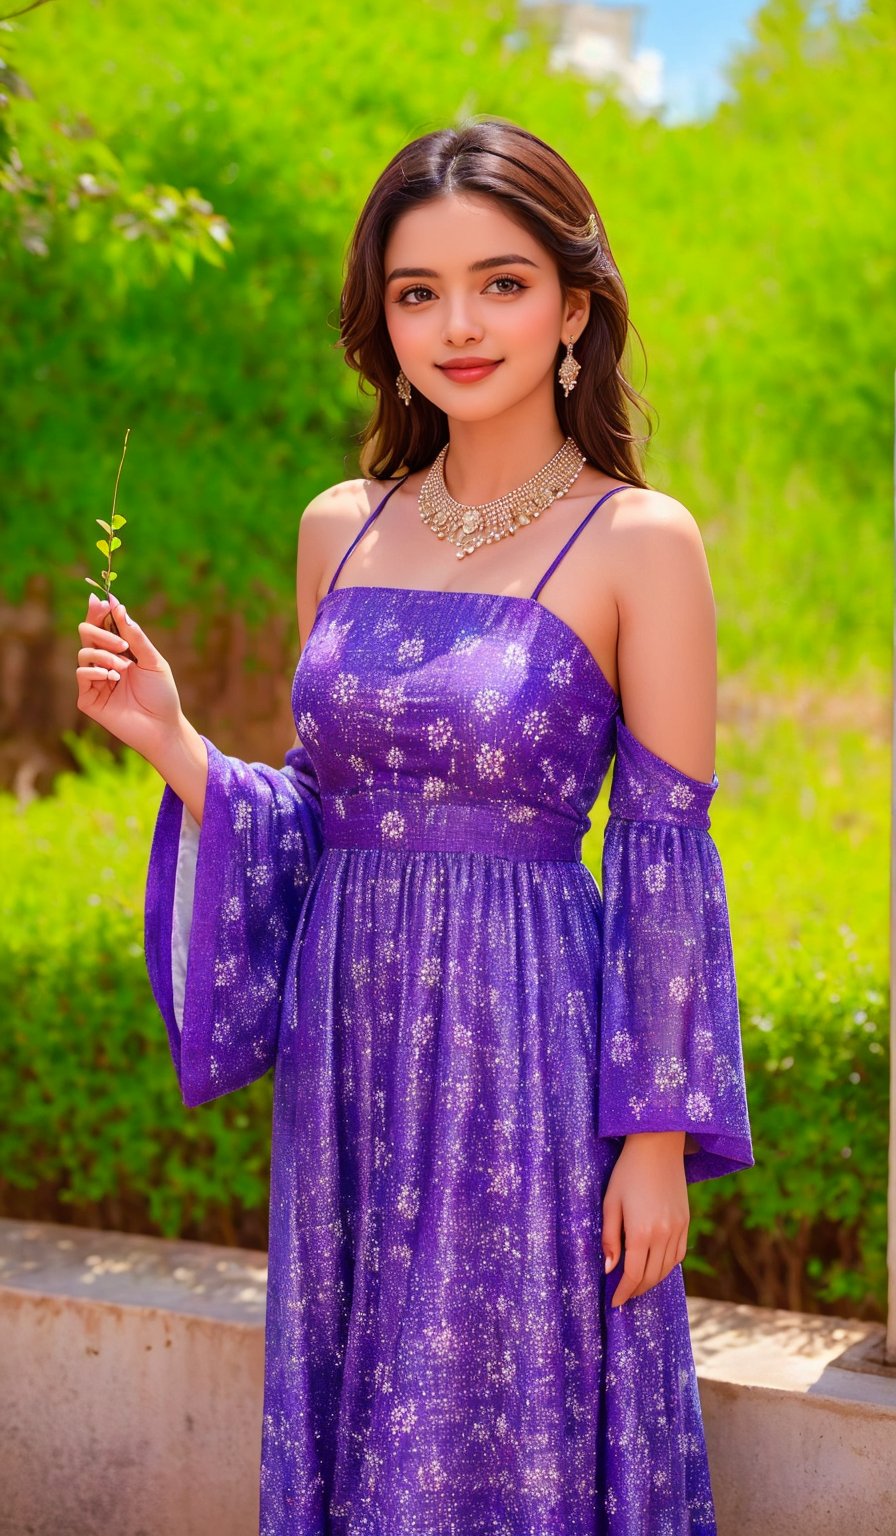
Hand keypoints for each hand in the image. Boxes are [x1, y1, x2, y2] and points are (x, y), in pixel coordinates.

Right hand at [76, 592, 184, 760]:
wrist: (163, 727)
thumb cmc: (162, 695)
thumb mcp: (153, 661)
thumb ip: (136, 637)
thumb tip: (119, 607)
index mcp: (120, 652)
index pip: (103, 625)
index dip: (99, 611)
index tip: (101, 599)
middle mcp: (105, 663)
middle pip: (87, 634)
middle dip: (101, 632)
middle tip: (120, 643)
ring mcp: (95, 681)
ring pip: (84, 653)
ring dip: (104, 655)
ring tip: (123, 668)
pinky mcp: (88, 699)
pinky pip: (81, 674)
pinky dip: (95, 671)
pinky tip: (112, 678)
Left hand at [602, 1131, 689, 1306]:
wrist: (657, 1146)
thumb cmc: (627, 1172)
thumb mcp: (610, 1203)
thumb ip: (609, 1238)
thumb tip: (609, 1268)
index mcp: (641, 1232)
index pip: (633, 1275)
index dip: (623, 1292)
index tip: (614, 1302)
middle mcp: (663, 1234)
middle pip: (652, 1276)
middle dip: (636, 1290)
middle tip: (623, 1296)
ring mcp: (678, 1228)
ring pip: (667, 1269)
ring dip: (652, 1281)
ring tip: (637, 1285)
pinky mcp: (686, 1221)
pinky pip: (678, 1254)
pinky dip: (667, 1267)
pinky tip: (656, 1266)